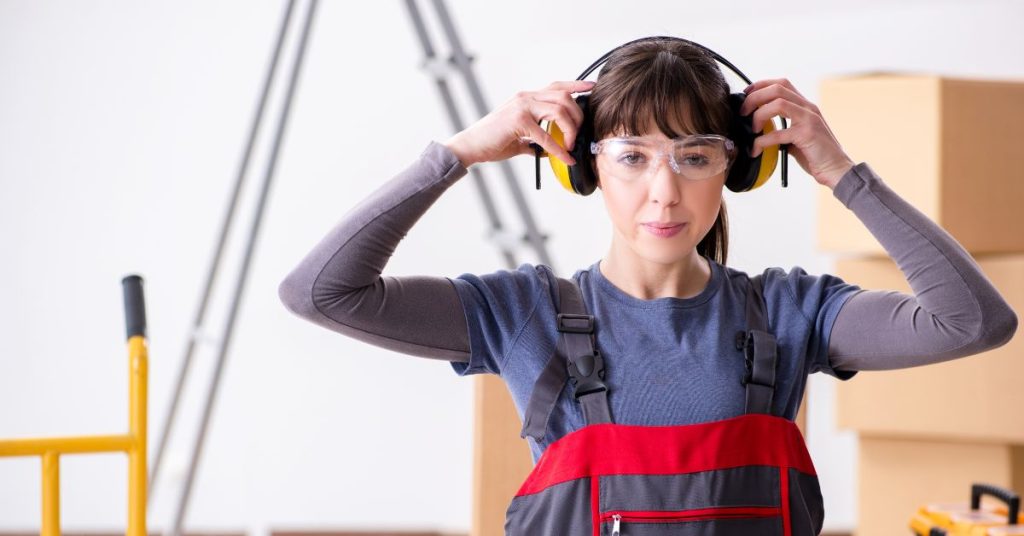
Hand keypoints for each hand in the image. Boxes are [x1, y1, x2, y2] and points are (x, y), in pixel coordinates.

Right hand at [443, 80, 594, 167]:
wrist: (470, 146)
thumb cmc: (491, 142)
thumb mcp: (518, 137)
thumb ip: (534, 140)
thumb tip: (549, 150)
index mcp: (526, 98)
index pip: (556, 86)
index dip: (576, 84)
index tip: (591, 87)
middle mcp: (525, 97)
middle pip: (564, 97)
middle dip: (578, 115)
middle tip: (580, 133)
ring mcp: (522, 106)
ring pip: (559, 110)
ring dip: (570, 129)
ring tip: (570, 145)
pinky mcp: (518, 120)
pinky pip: (546, 135)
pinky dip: (558, 149)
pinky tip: (564, 157)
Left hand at [738, 78, 855, 188]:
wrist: (837, 170)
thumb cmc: (815, 155)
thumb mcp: (797, 135)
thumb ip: (783, 127)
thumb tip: (759, 127)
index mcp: (805, 106)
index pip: (782, 83)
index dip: (761, 85)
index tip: (746, 94)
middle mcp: (808, 108)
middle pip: (777, 88)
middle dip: (755, 97)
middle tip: (743, 112)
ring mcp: (809, 119)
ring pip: (777, 104)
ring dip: (758, 115)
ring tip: (753, 129)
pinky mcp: (807, 134)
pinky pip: (778, 132)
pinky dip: (762, 141)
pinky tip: (756, 149)